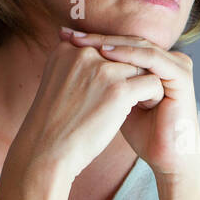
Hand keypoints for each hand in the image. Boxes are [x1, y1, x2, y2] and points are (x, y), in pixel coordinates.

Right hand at [11, 31, 164, 181]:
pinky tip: (145, 110)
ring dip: (143, 85)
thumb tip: (107, 64)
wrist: (45, 151)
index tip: (111, 89)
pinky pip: (151, 83)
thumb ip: (79, 69)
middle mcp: (83, 53)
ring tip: (139, 104)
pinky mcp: (118, 89)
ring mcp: (101, 69)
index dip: (114, 68)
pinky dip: (153, 96)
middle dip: (130, 76)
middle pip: (124, 55)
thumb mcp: (60, 85)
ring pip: (141, 67)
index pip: (104, 48)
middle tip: (131, 97)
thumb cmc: (54, 125)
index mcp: (66, 49)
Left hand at [59, 27, 199, 176]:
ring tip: (83, 42)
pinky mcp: (181, 76)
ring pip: (138, 45)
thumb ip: (104, 79)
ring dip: (109, 43)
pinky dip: (127, 55)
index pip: (122, 44)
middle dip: (97, 38)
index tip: (64, 37)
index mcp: (155, 63)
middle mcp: (168, 60)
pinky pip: (151, 58)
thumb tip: (71, 60)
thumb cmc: (141, 133)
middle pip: (129, 41)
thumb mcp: (116, 99)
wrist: (166, 158)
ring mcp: (177, 65)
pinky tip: (105, 54)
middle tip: (69, 34)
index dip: (94, 40)